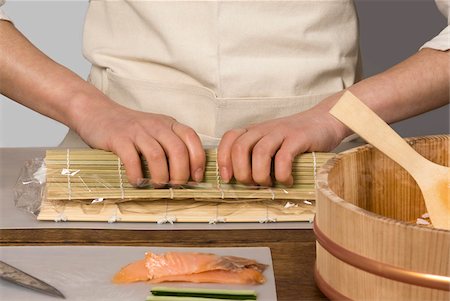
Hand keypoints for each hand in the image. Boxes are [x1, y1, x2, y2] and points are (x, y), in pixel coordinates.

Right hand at [71, 95, 204, 185]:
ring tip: (157, 186)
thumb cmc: (130, 128)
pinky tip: (137, 182)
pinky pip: (132, 159)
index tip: (196, 178)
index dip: (198, 160)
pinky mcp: (118, 138)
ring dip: (160, 177)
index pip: (192, 139)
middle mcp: (156, 125)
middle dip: (181, 174)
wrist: (97, 112)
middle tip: (176, 187)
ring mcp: (137, 131)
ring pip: (157, 156)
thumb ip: (170, 146)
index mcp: (169, 124)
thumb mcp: (156, 131)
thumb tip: (189, 176)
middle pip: (178, 150)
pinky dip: (137, 175)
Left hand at [217, 101, 347, 186]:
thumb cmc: (296, 138)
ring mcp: (281, 132)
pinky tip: (287, 180)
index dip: (223, 160)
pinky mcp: (299, 137)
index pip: (229, 139)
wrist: (326, 119)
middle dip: (242, 173)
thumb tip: (242, 182)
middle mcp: (264, 129)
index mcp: (254, 131)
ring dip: (260, 175)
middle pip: (240, 148)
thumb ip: (256, 156)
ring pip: (260, 153)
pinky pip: (283, 157)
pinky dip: (282, 174)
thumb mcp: (271, 143)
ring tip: (269, 184)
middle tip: (253, 184)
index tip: (228, 179)